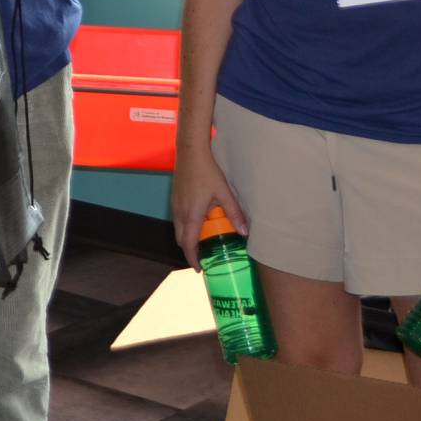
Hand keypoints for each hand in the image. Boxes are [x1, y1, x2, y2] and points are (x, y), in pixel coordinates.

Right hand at [171, 146, 245, 269]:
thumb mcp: (224, 193)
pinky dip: (185, 228)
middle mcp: (180, 212)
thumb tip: (245, 233)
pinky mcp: (175, 197)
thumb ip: (234, 213)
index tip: (199, 269)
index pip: (188, 244)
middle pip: (180, 239)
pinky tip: (197, 223)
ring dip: (187, 239)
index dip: (193, 258)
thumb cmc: (207, 172)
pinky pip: (178, 219)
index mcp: (191, 214)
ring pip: (178, 229)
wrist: (190, 151)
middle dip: (189, 251)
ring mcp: (175, 204)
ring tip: (201, 243)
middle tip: (202, 258)